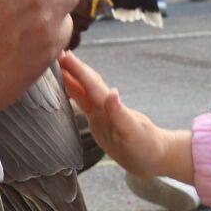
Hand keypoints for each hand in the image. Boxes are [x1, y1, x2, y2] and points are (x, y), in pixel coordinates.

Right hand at [59, 52, 187, 180]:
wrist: (154, 157)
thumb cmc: (146, 146)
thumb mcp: (133, 133)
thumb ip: (120, 114)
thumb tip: (112, 92)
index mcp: (109, 107)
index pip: (91, 84)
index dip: (77, 70)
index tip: (64, 55)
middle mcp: (103, 108)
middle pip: (86, 83)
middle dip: (72, 69)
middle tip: (55, 54)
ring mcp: (101, 114)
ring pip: (83, 91)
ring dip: (71, 78)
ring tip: (57, 67)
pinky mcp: (99, 122)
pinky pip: (83, 103)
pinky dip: (74, 93)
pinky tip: (67, 90)